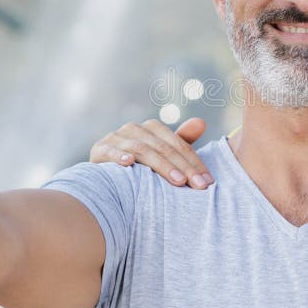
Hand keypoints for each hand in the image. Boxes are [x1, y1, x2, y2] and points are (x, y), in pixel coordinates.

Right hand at [89, 118, 213, 188]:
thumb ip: (181, 141)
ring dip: (161, 165)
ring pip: (142, 149)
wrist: (101, 179)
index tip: (208, 181)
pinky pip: (110, 151)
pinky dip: (119, 156)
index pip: (178, 144)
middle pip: (163, 147)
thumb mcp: (162, 156)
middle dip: (183, 167)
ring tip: (178, 180)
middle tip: (198, 185)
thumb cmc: (138, 168)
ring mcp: (115, 138)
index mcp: (151, 128)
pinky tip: (128, 163)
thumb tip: (201, 122)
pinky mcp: (98, 149)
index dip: (195, 162)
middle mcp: (134, 129)